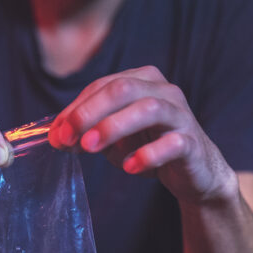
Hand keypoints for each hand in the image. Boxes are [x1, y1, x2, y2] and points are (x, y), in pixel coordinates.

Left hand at [48, 66, 237, 205]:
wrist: (195, 172)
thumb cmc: (150, 147)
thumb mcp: (114, 138)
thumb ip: (87, 132)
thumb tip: (56, 136)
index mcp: (142, 81)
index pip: (103, 86)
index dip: (76, 108)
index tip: (57, 134)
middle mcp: (164, 91)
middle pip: (123, 89)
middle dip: (90, 112)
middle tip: (68, 138)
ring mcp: (181, 115)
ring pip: (148, 108)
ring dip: (114, 126)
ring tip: (90, 147)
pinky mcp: (192, 143)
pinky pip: (171, 143)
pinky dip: (148, 154)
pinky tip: (130, 167)